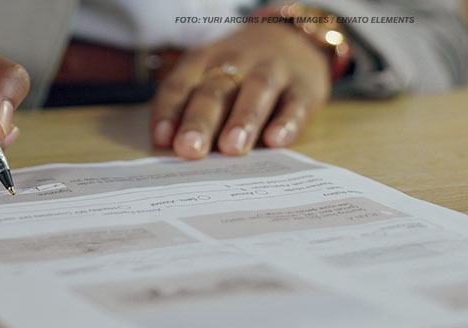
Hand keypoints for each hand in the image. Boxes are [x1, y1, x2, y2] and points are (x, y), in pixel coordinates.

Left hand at [150, 23, 330, 157]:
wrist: (292, 38)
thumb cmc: (238, 73)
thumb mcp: (209, 77)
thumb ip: (190, 109)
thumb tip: (172, 150)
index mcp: (203, 62)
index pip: (180, 85)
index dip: (170, 111)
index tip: (162, 140)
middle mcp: (236, 62)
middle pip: (214, 91)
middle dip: (200, 121)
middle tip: (190, 149)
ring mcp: (273, 71)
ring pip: (256, 91)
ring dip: (242, 120)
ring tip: (232, 148)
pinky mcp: (304, 86)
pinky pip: (295, 103)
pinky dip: (287, 122)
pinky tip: (276, 141)